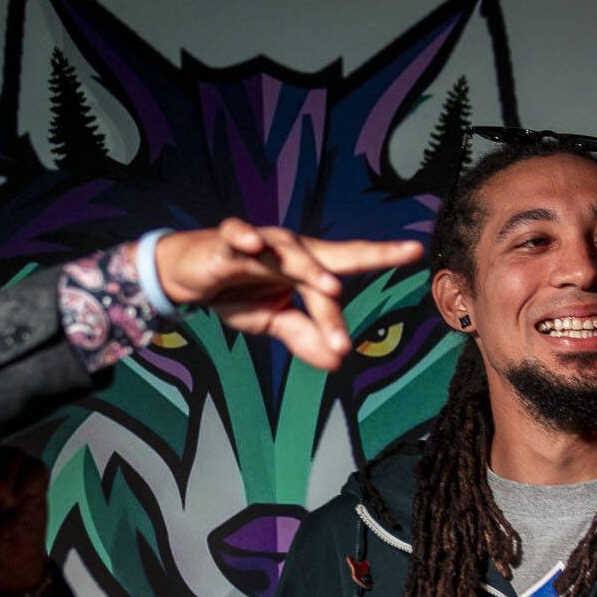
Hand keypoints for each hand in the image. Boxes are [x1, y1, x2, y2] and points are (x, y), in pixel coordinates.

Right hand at [154, 220, 423, 370]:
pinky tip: (254, 245)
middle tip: (407, 253)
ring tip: (331, 288)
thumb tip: (337, 362)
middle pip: (336, 252)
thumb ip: (303, 336)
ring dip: (311, 269)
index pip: (340, 285)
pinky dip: (246, 237)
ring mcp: (262, 243)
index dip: (346, 314)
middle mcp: (292, 250)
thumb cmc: (237, 291)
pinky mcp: (227, 240)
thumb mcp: (271, 320)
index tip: (361, 331)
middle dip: (373, 252)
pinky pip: (238, 234)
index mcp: (308, 268)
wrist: (190, 277)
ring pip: (291, 252)